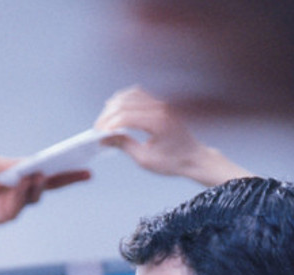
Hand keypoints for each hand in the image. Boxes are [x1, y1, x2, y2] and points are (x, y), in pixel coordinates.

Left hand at [0, 154, 90, 226]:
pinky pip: (19, 204)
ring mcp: (17, 203)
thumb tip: (35, 165)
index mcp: (22, 175)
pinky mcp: (7, 214)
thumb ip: (14, 166)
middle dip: (67, 179)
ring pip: (36, 195)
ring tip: (41, 173)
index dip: (67, 169)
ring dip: (39, 184)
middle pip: (50, 185)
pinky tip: (22, 182)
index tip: (84, 163)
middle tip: (82, 172)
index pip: (49, 172)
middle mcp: (23, 190)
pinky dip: (22, 192)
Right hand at [95, 86, 250, 186]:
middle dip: (108, 114)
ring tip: (105, 119)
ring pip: (130, 94)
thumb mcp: (145, 159)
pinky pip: (139, 94)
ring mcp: (162, 103)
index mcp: (158, 122)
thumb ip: (124, 145)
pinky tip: (116, 109)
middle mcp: (160, 108)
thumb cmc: (173, 162)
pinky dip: (125, 100)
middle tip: (98, 128)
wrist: (194, 158)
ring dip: (115, 105)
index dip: (108, 124)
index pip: (125, 116)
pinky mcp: (161, 104)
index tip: (98, 133)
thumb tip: (104, 138)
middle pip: (125, 102)